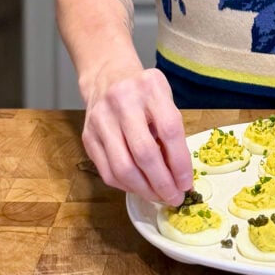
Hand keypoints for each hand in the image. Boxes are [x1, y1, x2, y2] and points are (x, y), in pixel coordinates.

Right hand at [81, 63, 192, 204]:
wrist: (108, 76)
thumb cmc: (144, 92)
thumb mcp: (164, 99)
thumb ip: (171, 131)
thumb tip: (180, 175)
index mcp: (150, 88)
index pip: (169, 130)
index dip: (179, 162)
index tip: (187, 183)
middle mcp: (123, 101)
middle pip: (144, 153)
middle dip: (162, 183)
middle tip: (174, 198)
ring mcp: (101, 119)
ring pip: (122, 167)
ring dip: (144, 190)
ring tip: (159, 197)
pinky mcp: (88, 136)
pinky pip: (107, 171)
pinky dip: (126, 186)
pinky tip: (140, 188)